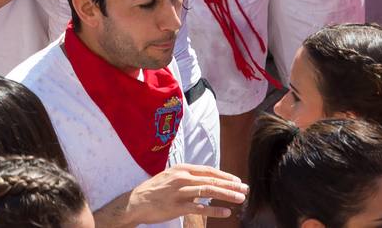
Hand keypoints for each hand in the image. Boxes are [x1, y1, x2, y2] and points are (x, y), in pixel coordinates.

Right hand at [124, 164, 248, 222]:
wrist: (136, 202)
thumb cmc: (155, 190)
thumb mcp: (171, 176)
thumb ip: (188, 176)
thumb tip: (206, 180)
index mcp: (182, 169)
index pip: (208, 170)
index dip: (225, 175)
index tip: (237, 180)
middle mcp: (182, 178)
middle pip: (212, 180)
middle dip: (231, 185)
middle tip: (245, 189)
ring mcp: (180, 192)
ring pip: (209, 192)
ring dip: (227, 195)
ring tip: (240, 199)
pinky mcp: (177, 207)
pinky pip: (200, 208)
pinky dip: (214, 210)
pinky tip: (226, 212)